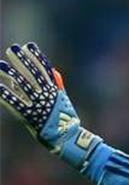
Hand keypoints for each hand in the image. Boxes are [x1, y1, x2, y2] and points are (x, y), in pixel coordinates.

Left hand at [0, 43, 100, 168]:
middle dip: (22, 61)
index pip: (45, 70)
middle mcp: (47, 95)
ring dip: (11, 74)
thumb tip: (53, 71)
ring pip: (23, 86)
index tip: (29, 46)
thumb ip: (58, 85)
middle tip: (12, 49)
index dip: (37, 57)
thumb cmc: (66, 121)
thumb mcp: (64, 101)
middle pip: (32, 74)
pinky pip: (17, 103)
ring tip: (1, 64)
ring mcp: (39, 105)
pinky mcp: (31, 115)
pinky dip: (7, 95)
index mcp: (55, 91)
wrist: (67, 138)